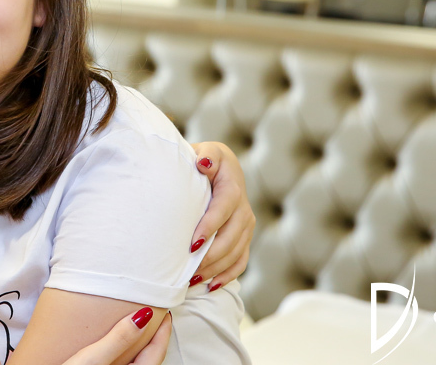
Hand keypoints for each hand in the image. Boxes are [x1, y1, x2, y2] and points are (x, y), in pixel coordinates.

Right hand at [62, 311, 171, 364]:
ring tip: (139, 329)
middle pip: (150, 360)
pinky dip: (129, 356)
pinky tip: (119, 349)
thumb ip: (119, 339)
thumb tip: (143, 316)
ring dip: (141, 348)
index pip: (156, 352)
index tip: (164, 312)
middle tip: (155, 318)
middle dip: (154, 339)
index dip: (162, 331)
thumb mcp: (92, 359)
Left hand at [189, 142, 254, 289]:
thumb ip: (206, 155)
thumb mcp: (206, 151)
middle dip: (211, 255)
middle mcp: (244, 209)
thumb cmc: (206, 159)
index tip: (193, 244)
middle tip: (189, 268)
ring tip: (193, 279)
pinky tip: (211, 285)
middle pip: (231, 237)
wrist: (222, 168)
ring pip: (235, 252)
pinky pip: (240, 261)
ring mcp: (246, 225)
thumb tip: (203, 164)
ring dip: (216, 268)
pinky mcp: (245, 237)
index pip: (223, 209)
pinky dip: (227, 275)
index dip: (210, 228)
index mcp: (232, 187)